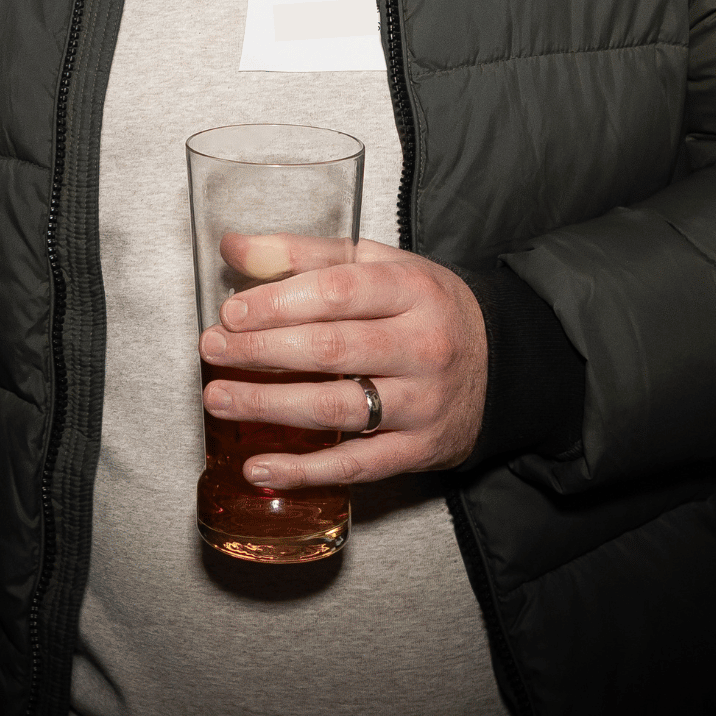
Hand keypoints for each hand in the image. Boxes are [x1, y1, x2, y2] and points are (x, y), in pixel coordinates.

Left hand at [198, 234, 486, 488]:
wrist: (503, 363)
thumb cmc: (423, 307)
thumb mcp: (376, 263)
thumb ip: (303, 253)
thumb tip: (232, 245)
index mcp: (411, 290)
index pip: (336, 292)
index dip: (278, 302)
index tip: (231, 312)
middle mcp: (422, 346)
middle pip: (330, 350)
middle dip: (261, 351)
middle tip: (212, 350)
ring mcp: (422, 403)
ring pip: (337, 408)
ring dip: (269, 406)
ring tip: (218, 399)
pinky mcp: (419, 451)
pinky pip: (355, 465)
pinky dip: (304, 470)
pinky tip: (259, 465)